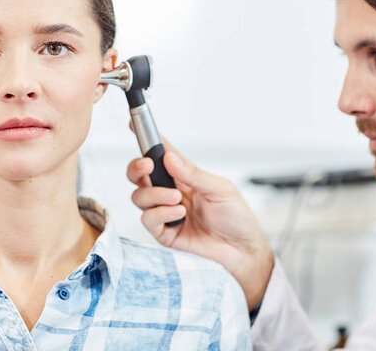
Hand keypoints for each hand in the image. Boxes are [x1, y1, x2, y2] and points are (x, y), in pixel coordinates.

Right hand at [127, 139, 273, 308]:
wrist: (242, 250)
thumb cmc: (236, 217)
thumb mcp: (220, 189)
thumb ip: (193, 174)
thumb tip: (169, 157)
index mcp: (184, 176)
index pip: (160, 154)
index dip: (146, 139)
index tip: (133, 124)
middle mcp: (171, 192)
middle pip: (139, 175)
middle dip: (136, 168)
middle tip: (147, 166)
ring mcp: (166, 213)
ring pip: (139, 197)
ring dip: (154, 195)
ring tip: (177, 199)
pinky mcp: (165, 233)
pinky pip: (148, 220)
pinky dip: (160, 214)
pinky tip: (178, 214)